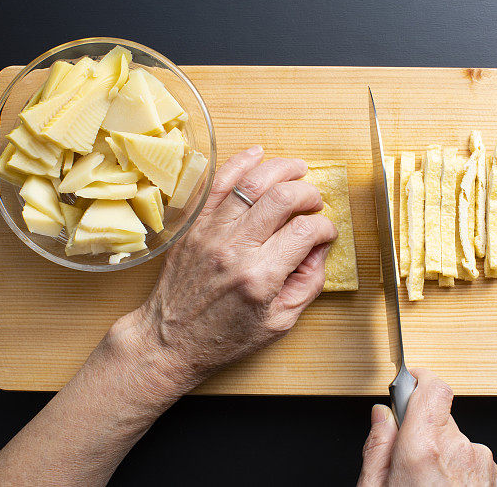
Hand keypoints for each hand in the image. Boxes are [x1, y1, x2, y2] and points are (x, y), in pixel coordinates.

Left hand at [112, 146, 336, 398]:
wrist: (170, 340)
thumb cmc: (224, 337)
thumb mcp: (279, 322)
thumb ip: (308, 283)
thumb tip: (320, 247)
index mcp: (260, 277)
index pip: (305, 232)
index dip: (325, 227)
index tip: (326, 232)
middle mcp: (235, 249)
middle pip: (283, 198)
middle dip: (308, 194)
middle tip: (314, 202)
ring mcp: (211, 233)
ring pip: (252, 182)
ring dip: (281, 169)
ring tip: (298, 170)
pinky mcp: (194, 225)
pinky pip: (218, 182)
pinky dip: (240, 162)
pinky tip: (258, 155)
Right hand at [358, 368, 496, 485]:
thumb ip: (377, 447)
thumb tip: (381, 415)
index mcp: (424, 449)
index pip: (433, 388)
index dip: (420, 380)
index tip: (410, 381)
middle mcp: (458, 451)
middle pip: (440, 418)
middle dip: (424, 431)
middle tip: (409, 461)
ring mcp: (480, 464)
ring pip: (457, 442)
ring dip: (443, 454)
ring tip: (428, 483)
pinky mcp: (495, 477)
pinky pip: (473, 460)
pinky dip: (460, 471)